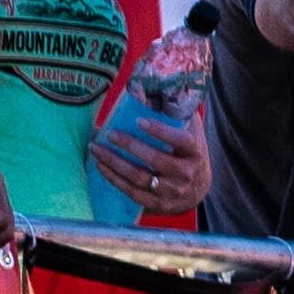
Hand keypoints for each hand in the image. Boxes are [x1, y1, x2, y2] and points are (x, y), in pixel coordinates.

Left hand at [89, 76, 210, 215]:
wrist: (197, 191)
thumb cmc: (190, 157)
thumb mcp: (193, 137)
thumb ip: (181, 117)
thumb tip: (162, 90)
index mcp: (196, 154)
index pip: (181, 141)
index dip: (161, 131)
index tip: (139, 121)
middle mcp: (186, 174)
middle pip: (155, 160)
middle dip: (129, 145)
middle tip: (110, 134)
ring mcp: (171, 191)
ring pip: (138, 177)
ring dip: (114, 162)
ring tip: (96, 149)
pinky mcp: (157, 204)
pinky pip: (130, 191)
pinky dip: (113, 178)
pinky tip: (100, 165)